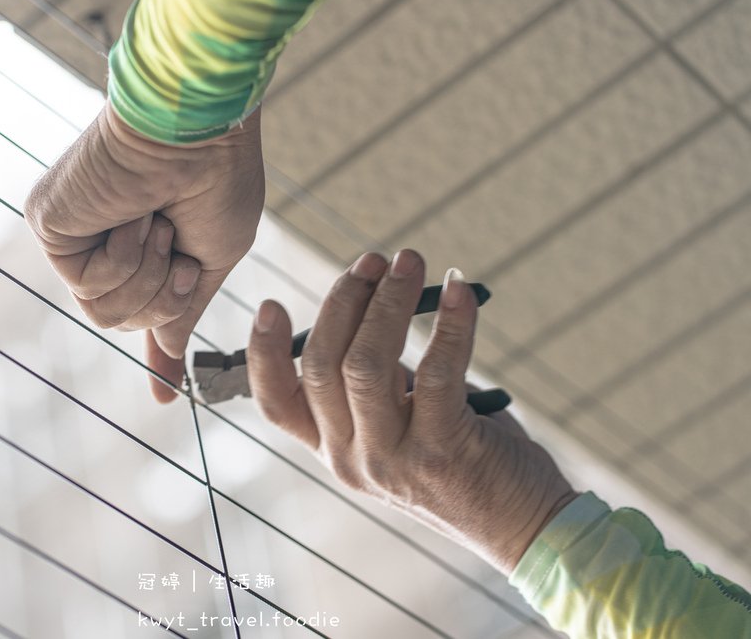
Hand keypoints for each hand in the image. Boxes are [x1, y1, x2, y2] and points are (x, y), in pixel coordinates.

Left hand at [25, 103, 264, 401]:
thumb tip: (173, 354)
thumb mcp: (215, 259)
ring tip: (157, 227)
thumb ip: (186, 308)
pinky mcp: (50, 226)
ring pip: (105, 316)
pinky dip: (123, 260)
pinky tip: (131, 218)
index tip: (164, 396)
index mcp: (148, 246)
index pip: (144, 308)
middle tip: (180, 254)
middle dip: (165, 298)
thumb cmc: (218, 181)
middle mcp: (106, 242)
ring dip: (146, 279)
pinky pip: (89, 289)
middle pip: (125, 322)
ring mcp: (76, 236)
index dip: (159, 354)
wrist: (198, 133)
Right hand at [246, 250, 576, 573]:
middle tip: (374, 260)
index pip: (277, 404)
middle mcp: (351, 459)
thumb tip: (374, 304)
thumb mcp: (400, 427)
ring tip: (410, 261)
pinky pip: (437, 371)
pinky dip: (450, 323)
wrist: (522, 525)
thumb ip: (377, 382)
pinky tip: (461, 290)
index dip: (263, 353)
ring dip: (389, 301)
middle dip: (344, 300)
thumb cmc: (461, 459)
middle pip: (322, 365)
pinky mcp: (442, 451)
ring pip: (367, 364)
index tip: (271, 304)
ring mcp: (393, 460)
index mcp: (333, 450)